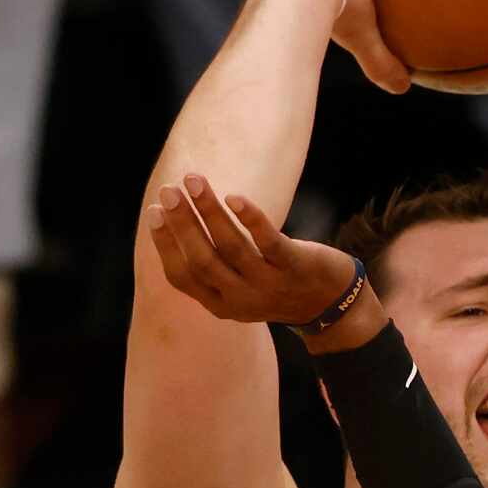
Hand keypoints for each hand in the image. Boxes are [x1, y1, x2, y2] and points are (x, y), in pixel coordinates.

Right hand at [145, 176, 360, 324]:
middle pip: (203, 260)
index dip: (165, 245)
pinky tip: (234, 197)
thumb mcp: (240, 287)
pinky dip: (250, 218)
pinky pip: (269, 241)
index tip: (154, 212)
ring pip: (231, 247)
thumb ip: (212, 268)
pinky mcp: (296, 268)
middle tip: (169, 190)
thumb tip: (175, 224)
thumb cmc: (277, 285)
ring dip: (209, 212)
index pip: (182, 277)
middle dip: (182, 224)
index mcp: (221, 304)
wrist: (333, 306)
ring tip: (193, 181)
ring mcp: (270, 285)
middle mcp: (243, 299)